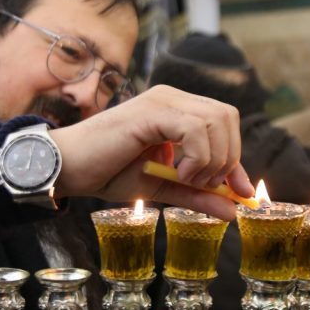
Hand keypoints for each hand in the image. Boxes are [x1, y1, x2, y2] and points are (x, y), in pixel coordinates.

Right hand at [49, 85, 252, 219]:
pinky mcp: (151, 111)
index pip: (224, 124)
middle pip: (227, 117)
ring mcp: (162, 100)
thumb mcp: (162, 187)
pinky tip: (178, 172)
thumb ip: (197, 195)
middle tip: (202, 184)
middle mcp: (172, 97)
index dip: (237, 158)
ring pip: (217, 120)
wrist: (68, 168)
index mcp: (176, 109)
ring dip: (211, 158)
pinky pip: (195, 128)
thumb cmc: (108, 172)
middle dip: (227, 157)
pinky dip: (196, 155)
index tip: (240, 193)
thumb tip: (233, 211)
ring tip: (187, 178)